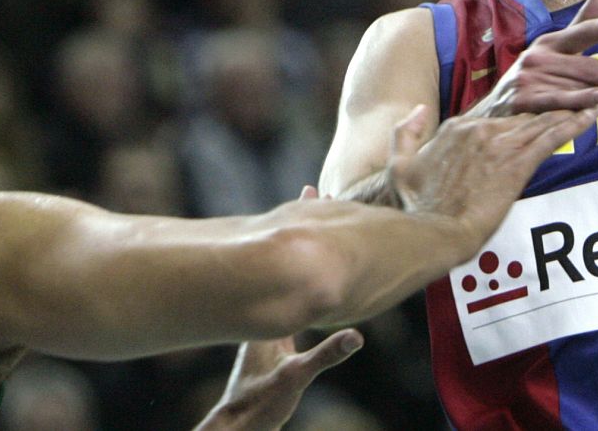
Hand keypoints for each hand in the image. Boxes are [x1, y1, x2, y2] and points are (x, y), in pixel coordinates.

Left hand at [194, 185, 364, 430]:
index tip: (312, 190)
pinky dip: (300, 277)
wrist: (240, 421)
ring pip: (287, 273)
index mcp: (274, 313)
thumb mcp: (294, 377)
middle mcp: (269, 308)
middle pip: (289, 257)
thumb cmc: (261, 399)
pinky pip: (292, 295)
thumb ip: (324, 356)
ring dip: (303, 249)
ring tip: (313, 217)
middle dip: (304, 228)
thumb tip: (356, 336)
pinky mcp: (274, 332)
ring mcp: (269, 317)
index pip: (290, 256)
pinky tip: (309, 270)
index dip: (303, 223)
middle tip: (314, 192)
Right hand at [388, 102, 597, 245]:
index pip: (497, 113)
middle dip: (556, 103)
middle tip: (585, 94)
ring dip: (573, 108)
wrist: (431, 230)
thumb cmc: (414, 206)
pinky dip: (575, 124)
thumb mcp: (399, 163)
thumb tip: (416, 110)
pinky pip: (552, 138)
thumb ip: (406, 132)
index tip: (539, 105)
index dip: (522, 110)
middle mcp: (481, 130)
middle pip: (525, 112)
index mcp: (457, 129)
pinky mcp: (516, 164)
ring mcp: (500, 145)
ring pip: (542, 119)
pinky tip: (593, 115)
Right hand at [472, 0, 597, 117]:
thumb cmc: (535, 77)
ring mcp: (530, 80)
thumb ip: (584, 21)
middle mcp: (539, 57)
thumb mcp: (556, 48)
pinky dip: (580, 108)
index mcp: (551, 42)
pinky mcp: (523, 102)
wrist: (493, 111)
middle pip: (589, 68)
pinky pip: (558, 106)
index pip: (583, 30)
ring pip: (580, 90)